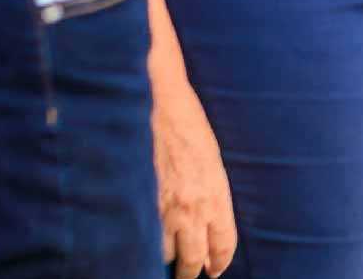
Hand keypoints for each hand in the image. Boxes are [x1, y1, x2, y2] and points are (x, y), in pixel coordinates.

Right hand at [151, 72, 236, 278]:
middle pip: (193, 259)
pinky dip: (143, 243)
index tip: (215, 270)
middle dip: (191, 271)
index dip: (220, 261)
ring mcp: (163, 207)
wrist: (158, 101)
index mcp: (216, 194)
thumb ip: (211, 192)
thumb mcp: (211, 159)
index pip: (223, 244)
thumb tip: (207, 219)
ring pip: (165, 254)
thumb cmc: (188, 124)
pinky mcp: (138, 202)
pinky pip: (142, 236)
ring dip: (165, 257)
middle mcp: (192, 207)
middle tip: (189, 274)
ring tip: (164, 259)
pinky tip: (143, 243)